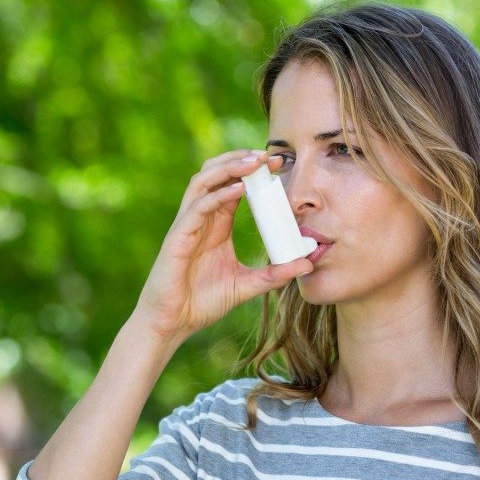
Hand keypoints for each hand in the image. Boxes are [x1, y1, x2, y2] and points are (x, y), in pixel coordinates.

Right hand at [132, 149, 312, 343]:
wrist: (173, 323)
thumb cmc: (201, 303)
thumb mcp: (246, 286)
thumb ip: (273, 275)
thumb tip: (306, 266)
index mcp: (216, 225)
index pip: (234, 186)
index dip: (254, 171)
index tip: (279, 164)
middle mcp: (201, 219)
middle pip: (216, 173)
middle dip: (241, 159)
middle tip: (269, 156)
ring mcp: (187, 225)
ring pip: (203, 181)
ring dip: (229, 167)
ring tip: (254, 162)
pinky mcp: (178, 237)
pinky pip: (197, 207)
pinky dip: (218, 195)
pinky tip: (239, 189)